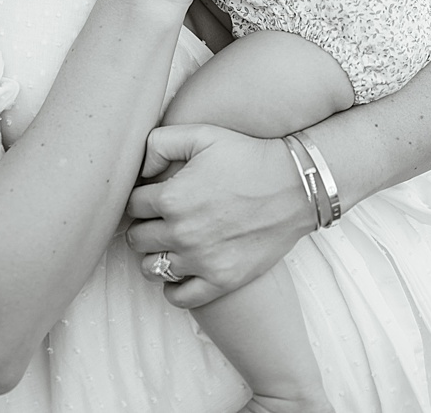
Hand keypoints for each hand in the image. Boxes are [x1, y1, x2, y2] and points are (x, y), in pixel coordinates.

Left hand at [125, 125, 312, 307]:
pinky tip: (185, 269)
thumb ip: (161, 142)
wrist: (298, 185)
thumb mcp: (205, 134)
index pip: (133, 205)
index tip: (159, 195)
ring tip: (174, 243)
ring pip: (151, 269)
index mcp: (173, 197)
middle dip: (147, 226)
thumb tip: (139, 168)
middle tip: (166, 218)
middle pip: (137, 238)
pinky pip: (179, 296)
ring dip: (157, 256)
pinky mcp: (220, 280)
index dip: (144, 198)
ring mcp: (201, 260)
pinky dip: (175, 286)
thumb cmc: (251, 157)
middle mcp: (182, 232)